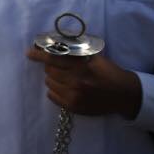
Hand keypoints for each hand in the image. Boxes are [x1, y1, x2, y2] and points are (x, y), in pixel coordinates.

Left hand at [26, 48, 141, 117]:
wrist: (124, 95)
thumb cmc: (109, 72)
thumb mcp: (95, 58)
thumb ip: (76, 53)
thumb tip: (55, 45)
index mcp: (82, 67)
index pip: (53, 59)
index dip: (39, 55)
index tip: (29, 53)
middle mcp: (76, 82)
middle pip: (49, 71)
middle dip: (51, 66)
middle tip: (60, 67)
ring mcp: (74, 96)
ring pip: (49, 83)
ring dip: (54, 79)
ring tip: (67, 78)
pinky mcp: (73, 107)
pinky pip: (52, 96)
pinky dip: (55, 91)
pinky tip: (65, 88)